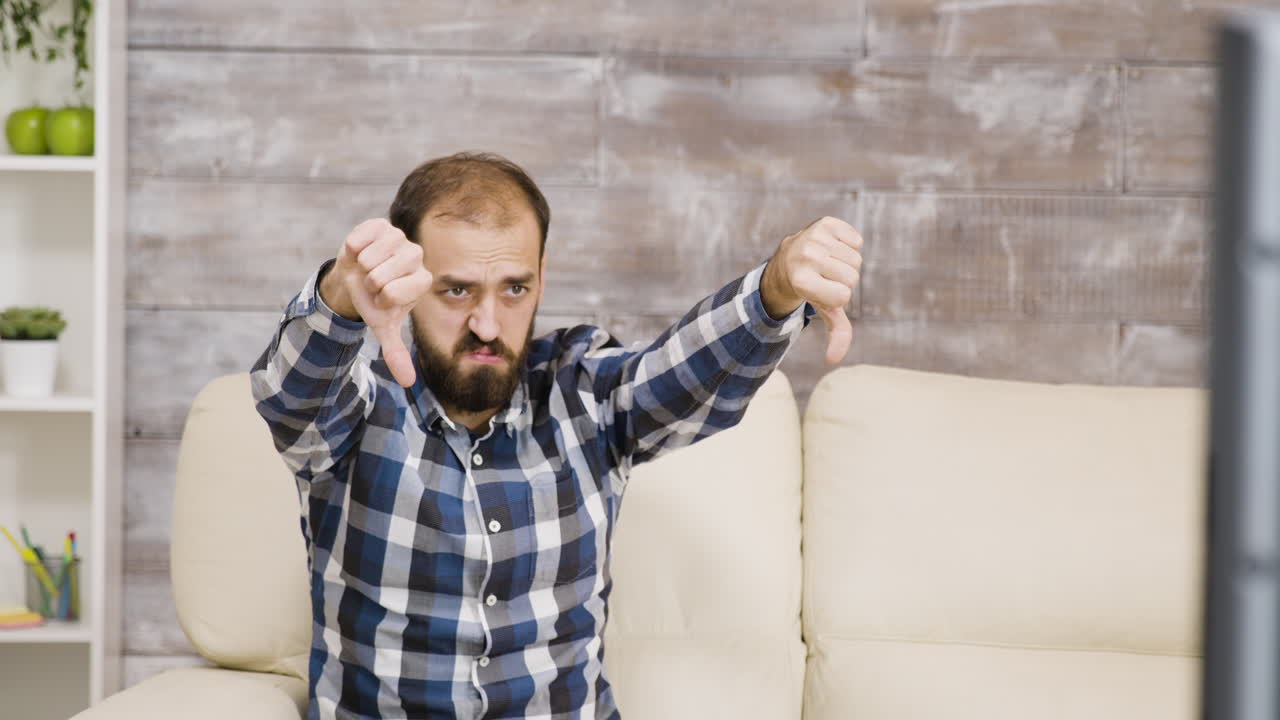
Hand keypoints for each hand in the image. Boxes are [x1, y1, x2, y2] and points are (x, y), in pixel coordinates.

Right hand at [322, 218, 432, 386]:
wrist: (355, 277)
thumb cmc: (374, 301)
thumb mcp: (383, 327)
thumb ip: (396, 353)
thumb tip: (408, 382)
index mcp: (422, 280)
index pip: (394, 293)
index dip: (379, 299)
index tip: (382, 298)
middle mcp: (417, 256)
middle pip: (380, 276)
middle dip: (368, 284)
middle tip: (372, 282)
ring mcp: (399, 238)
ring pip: (368, 257)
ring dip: (359, 267)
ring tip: (366, 268)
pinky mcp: (381, 224)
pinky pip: (358, 238)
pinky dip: (352, 248)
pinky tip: (360, 251)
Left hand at [765, 216, 863, 364]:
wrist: (788, 261)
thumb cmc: (809, 288)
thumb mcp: (821, 310)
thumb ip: (835, 333)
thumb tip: (833, 360)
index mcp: (801, 280)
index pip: (843, 295)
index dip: (839, 296)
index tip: (822, 290)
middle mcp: (805, 256)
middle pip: (852, 276)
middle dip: (844, 280)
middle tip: (824, 276)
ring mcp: (813, 237)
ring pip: (856, 258)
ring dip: (846, 262)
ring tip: (827, 262)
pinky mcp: (824, 223)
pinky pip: (856, 239)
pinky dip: (850, 245)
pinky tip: (832, 247)